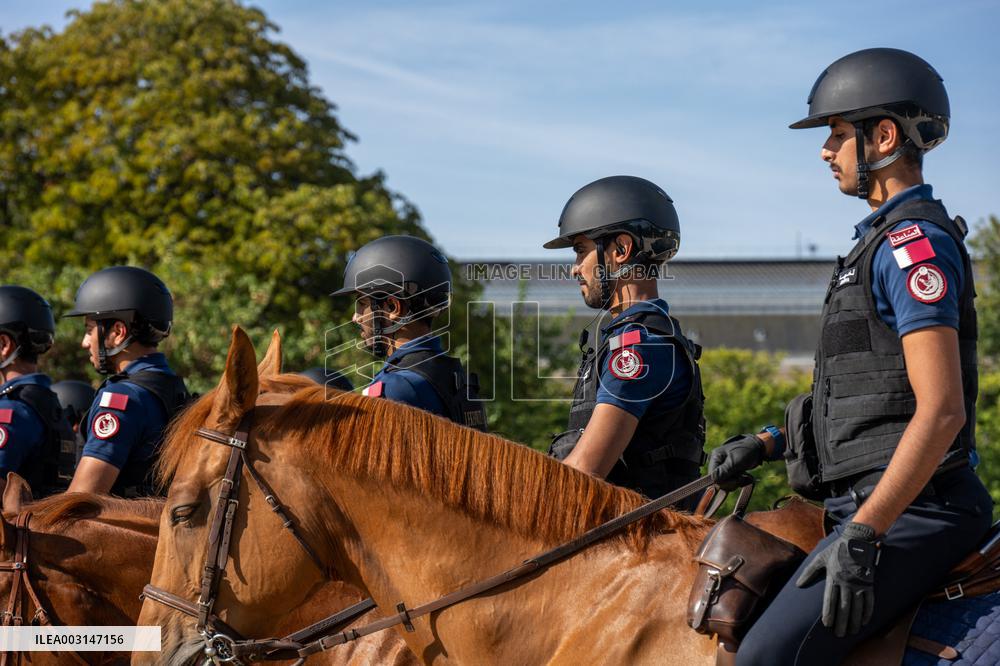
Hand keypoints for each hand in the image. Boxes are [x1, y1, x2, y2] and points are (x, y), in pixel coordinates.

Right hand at [707, 434, 764, 489]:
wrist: (757, 449)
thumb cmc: (746, 451)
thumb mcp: (736, 461)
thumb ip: (724, 470)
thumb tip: (713, 480)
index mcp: (715, 457)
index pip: (713, 476)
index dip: (724, 481)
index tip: (737, 479)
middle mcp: (717, 463)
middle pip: (719, 481)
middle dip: (732, 482)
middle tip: (742, 477)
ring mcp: (723, 468)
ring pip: (725, 484)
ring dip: (737, 483)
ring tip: (746, 477)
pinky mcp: (729, 472)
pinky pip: (731, 483)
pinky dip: (739, 482)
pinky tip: (746, 478)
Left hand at [796, 521, 879, 636]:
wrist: (857, 541)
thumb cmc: (836, 550)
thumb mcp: (820, 558)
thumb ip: (809, 572)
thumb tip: (798, 585)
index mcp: (833, 577)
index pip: (830, 600)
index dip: (829, 613)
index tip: (827, 625)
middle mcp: (846, 583)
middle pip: (844, 607)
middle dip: (842, 622)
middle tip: (839, 635)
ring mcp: (859, 584)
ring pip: (857, 607)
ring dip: (855, 621)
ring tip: (852, 632)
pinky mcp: (869, 583)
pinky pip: (869, 601)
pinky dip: (868, 612)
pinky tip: (865, 622)